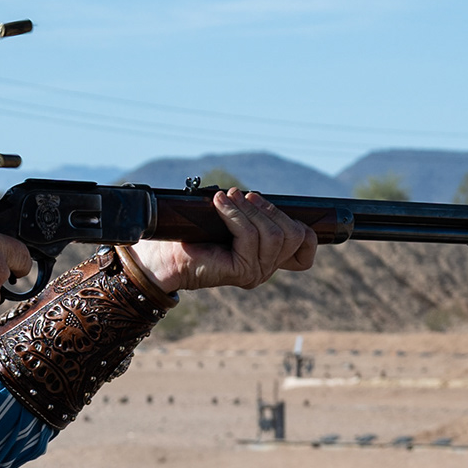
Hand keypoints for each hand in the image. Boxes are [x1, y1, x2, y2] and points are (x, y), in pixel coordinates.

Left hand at [124, 187, 317, 294]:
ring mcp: (255, 273)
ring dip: (251, 209)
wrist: (162, 257)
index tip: (277, 209)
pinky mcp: (241, 272)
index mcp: (267, 258)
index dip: (305, 231)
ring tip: (229, 197)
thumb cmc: (191, 236)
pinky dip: (235, 214)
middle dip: (269, 209)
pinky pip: (250, 236)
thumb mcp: (230, 219)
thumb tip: (258, 195)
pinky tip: (220, 203)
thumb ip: (251, 213)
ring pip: (273, 235)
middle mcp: (264, 269)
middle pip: (293, 235)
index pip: (305, 250)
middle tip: (244, 195)